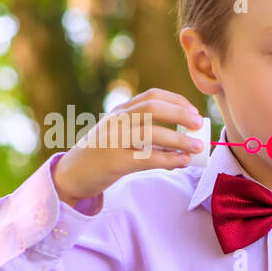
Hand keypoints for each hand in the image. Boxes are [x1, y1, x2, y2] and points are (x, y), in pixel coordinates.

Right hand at [54, 88, 205, 202]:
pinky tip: (183, 161)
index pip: (151, 96)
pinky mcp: (115, 162)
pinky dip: (169, 159)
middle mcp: (116, 121)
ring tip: (198, 147)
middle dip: (181, 114)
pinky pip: (148, 158)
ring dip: (180, 139)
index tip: (194, 111)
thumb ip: (146, 133)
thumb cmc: (102, 154)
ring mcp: (114, 140)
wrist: (71, 174)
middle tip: (200, 125)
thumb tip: (183, 142)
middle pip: (153, 109)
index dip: (176, 101)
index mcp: (119, 111)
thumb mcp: (120, 135)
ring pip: (152, 133)